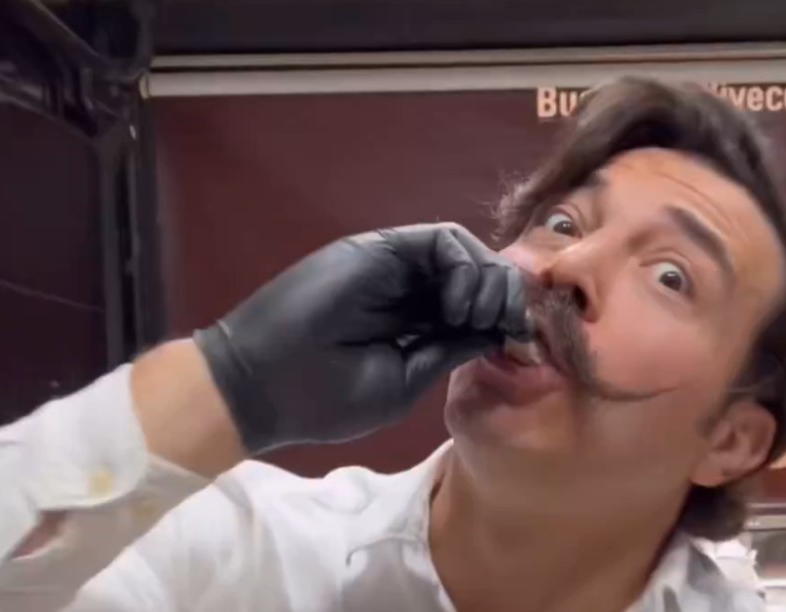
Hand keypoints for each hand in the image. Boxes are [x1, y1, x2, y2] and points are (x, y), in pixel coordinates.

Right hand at [194, 223, 529, 453]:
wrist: (263, 384)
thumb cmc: (327, 397)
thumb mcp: (406, 380)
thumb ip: (450, 350)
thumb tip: (499, 331)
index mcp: (419, 327)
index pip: (478, 307)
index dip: (507, 316)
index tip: (522, 340)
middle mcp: (413, 292)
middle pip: (480, 273)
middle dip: (506, 294)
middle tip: (505, 324)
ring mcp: (396, 268)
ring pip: (466, 251)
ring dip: (487, 280)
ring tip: (472, 316)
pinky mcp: (381, 248)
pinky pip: (440, 239)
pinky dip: (463, 265)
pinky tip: (455, 303)